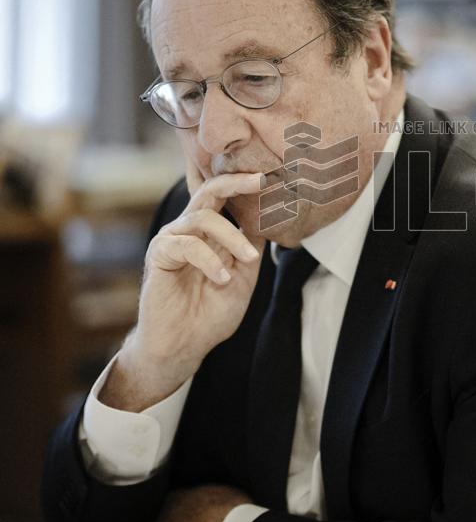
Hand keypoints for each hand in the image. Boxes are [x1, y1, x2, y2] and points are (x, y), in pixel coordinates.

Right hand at [101, 170, 265, 409]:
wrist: (184, 345)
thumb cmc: (211, 313)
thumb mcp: (243, 277)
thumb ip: (251, 248)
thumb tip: (269, 219)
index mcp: (210, 232)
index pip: (225, 197)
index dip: (244, 183)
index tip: (271, 176)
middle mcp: (190, 229)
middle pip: (210, 191)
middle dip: (236, 182)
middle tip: (261, 181)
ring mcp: (173, 239)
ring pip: (204, 217)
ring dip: (232, 237)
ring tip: (248, 261)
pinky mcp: (159, 254)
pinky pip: (186, 244)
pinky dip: (208, 260)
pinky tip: (221, 279)